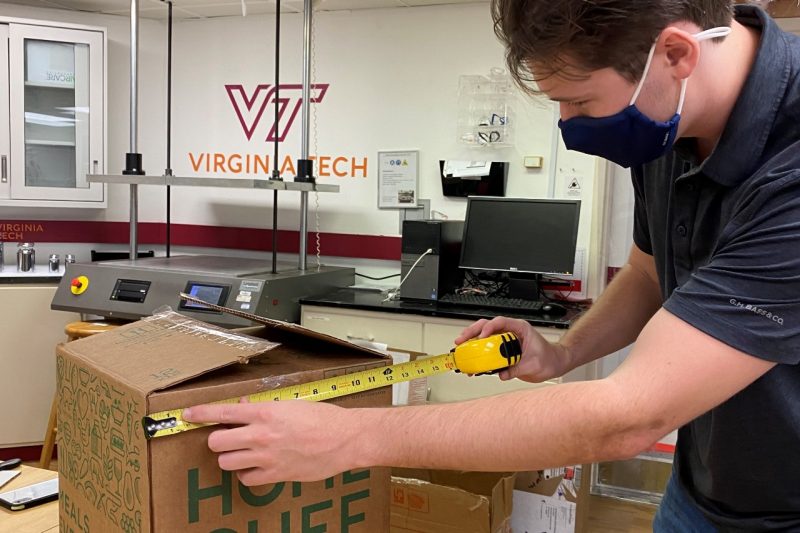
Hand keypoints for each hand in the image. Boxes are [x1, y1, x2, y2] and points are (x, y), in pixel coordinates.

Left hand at [183, 400, 362, 485]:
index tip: (187, 413)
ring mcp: (266, 458)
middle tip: (228, 436)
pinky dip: (247, 473)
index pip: (221, 412)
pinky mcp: (275, 475)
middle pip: (216, 442)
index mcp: (265, 413)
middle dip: (218, 438)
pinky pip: (246, 479)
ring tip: (243, 451)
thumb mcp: (291, 404)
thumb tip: (244, 408)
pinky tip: (257, 465)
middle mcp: (261, 435)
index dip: (200, 413)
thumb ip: (264, 408)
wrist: (345, 439)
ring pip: (226, 462)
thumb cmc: (323, 418)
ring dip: (231, 456)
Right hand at [455, 316, 572, 382]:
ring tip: (461, 349)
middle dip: (472, 332)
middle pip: (486, 327)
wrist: (554, 364)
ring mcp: (505, 341)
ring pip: (484, 337)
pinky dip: (478, 355)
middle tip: (462, 340)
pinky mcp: (502, 352)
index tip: (482, 337)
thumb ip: (517, 368)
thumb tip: (502, 373)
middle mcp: (510, 333)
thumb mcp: (534, 364)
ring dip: (471, 342)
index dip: (489, 327)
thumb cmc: (549, 358)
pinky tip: (472, 363)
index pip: (500, 322)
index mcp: (519, 328)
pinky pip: (487, 351)